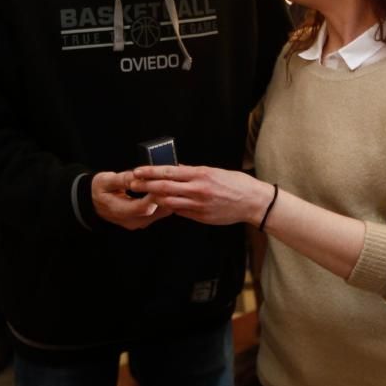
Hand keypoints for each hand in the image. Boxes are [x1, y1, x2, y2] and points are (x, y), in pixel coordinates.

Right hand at [91, 170, 170, 230]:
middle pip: (156, 211)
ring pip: (161, 212)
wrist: (94, 203)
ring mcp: (139, 223)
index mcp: (120, 211)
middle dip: (166, 195)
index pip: (143, 207)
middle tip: (174, 181)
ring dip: (168, 199)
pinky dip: (165, 201)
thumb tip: (136, 176)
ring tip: (174, 184)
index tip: (164, 182)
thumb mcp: (105, 181)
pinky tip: (169, 190)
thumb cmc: (99, 190)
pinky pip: (159, 212)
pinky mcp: (144, 220)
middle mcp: (132, 221)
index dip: (155, 195)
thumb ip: (121, 179)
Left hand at [131, 164, 272, 226]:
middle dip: (146, 185)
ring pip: (169, 202)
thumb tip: (176, 169)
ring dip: (155, 198)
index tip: (138, 170)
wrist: (253, 202)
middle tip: (132, 183)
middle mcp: (197, 189)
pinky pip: (181, 211)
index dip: (151, 171)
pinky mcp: (201, 217)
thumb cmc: (236, 184)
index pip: (169, 172)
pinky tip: (163, 205)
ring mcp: (198, 205)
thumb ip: (193, 172)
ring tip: (143, 195)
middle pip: (165, 187)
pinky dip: (171, 207)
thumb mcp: (214, 172)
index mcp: (201, 174)